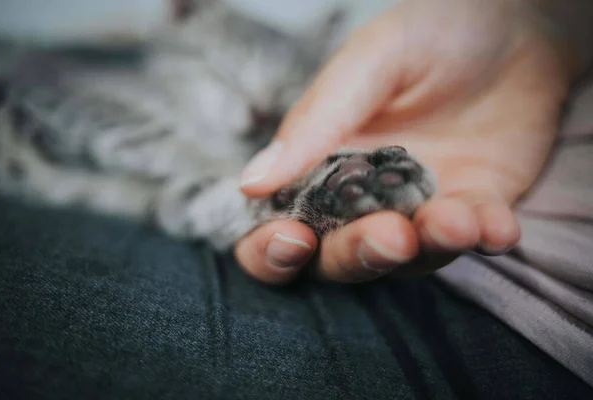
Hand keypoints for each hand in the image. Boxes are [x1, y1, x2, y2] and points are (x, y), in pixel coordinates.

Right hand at [235, 0, 577, 283]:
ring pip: (410, 260)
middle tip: (388, 235)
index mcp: (321, 165)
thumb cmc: (429, 32)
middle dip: (358, 255)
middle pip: (340, 258)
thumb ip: (315, 122)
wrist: (512, 21)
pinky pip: (477, 238)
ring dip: (429, 249)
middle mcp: (365, 197)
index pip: (278, 228)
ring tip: (454, 219)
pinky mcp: (478, 205)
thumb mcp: (369, 62)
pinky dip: (487, 238)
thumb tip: (250, 183)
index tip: (291, 238)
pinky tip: (498, 226)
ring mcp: (422, 207)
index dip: (271, 251)